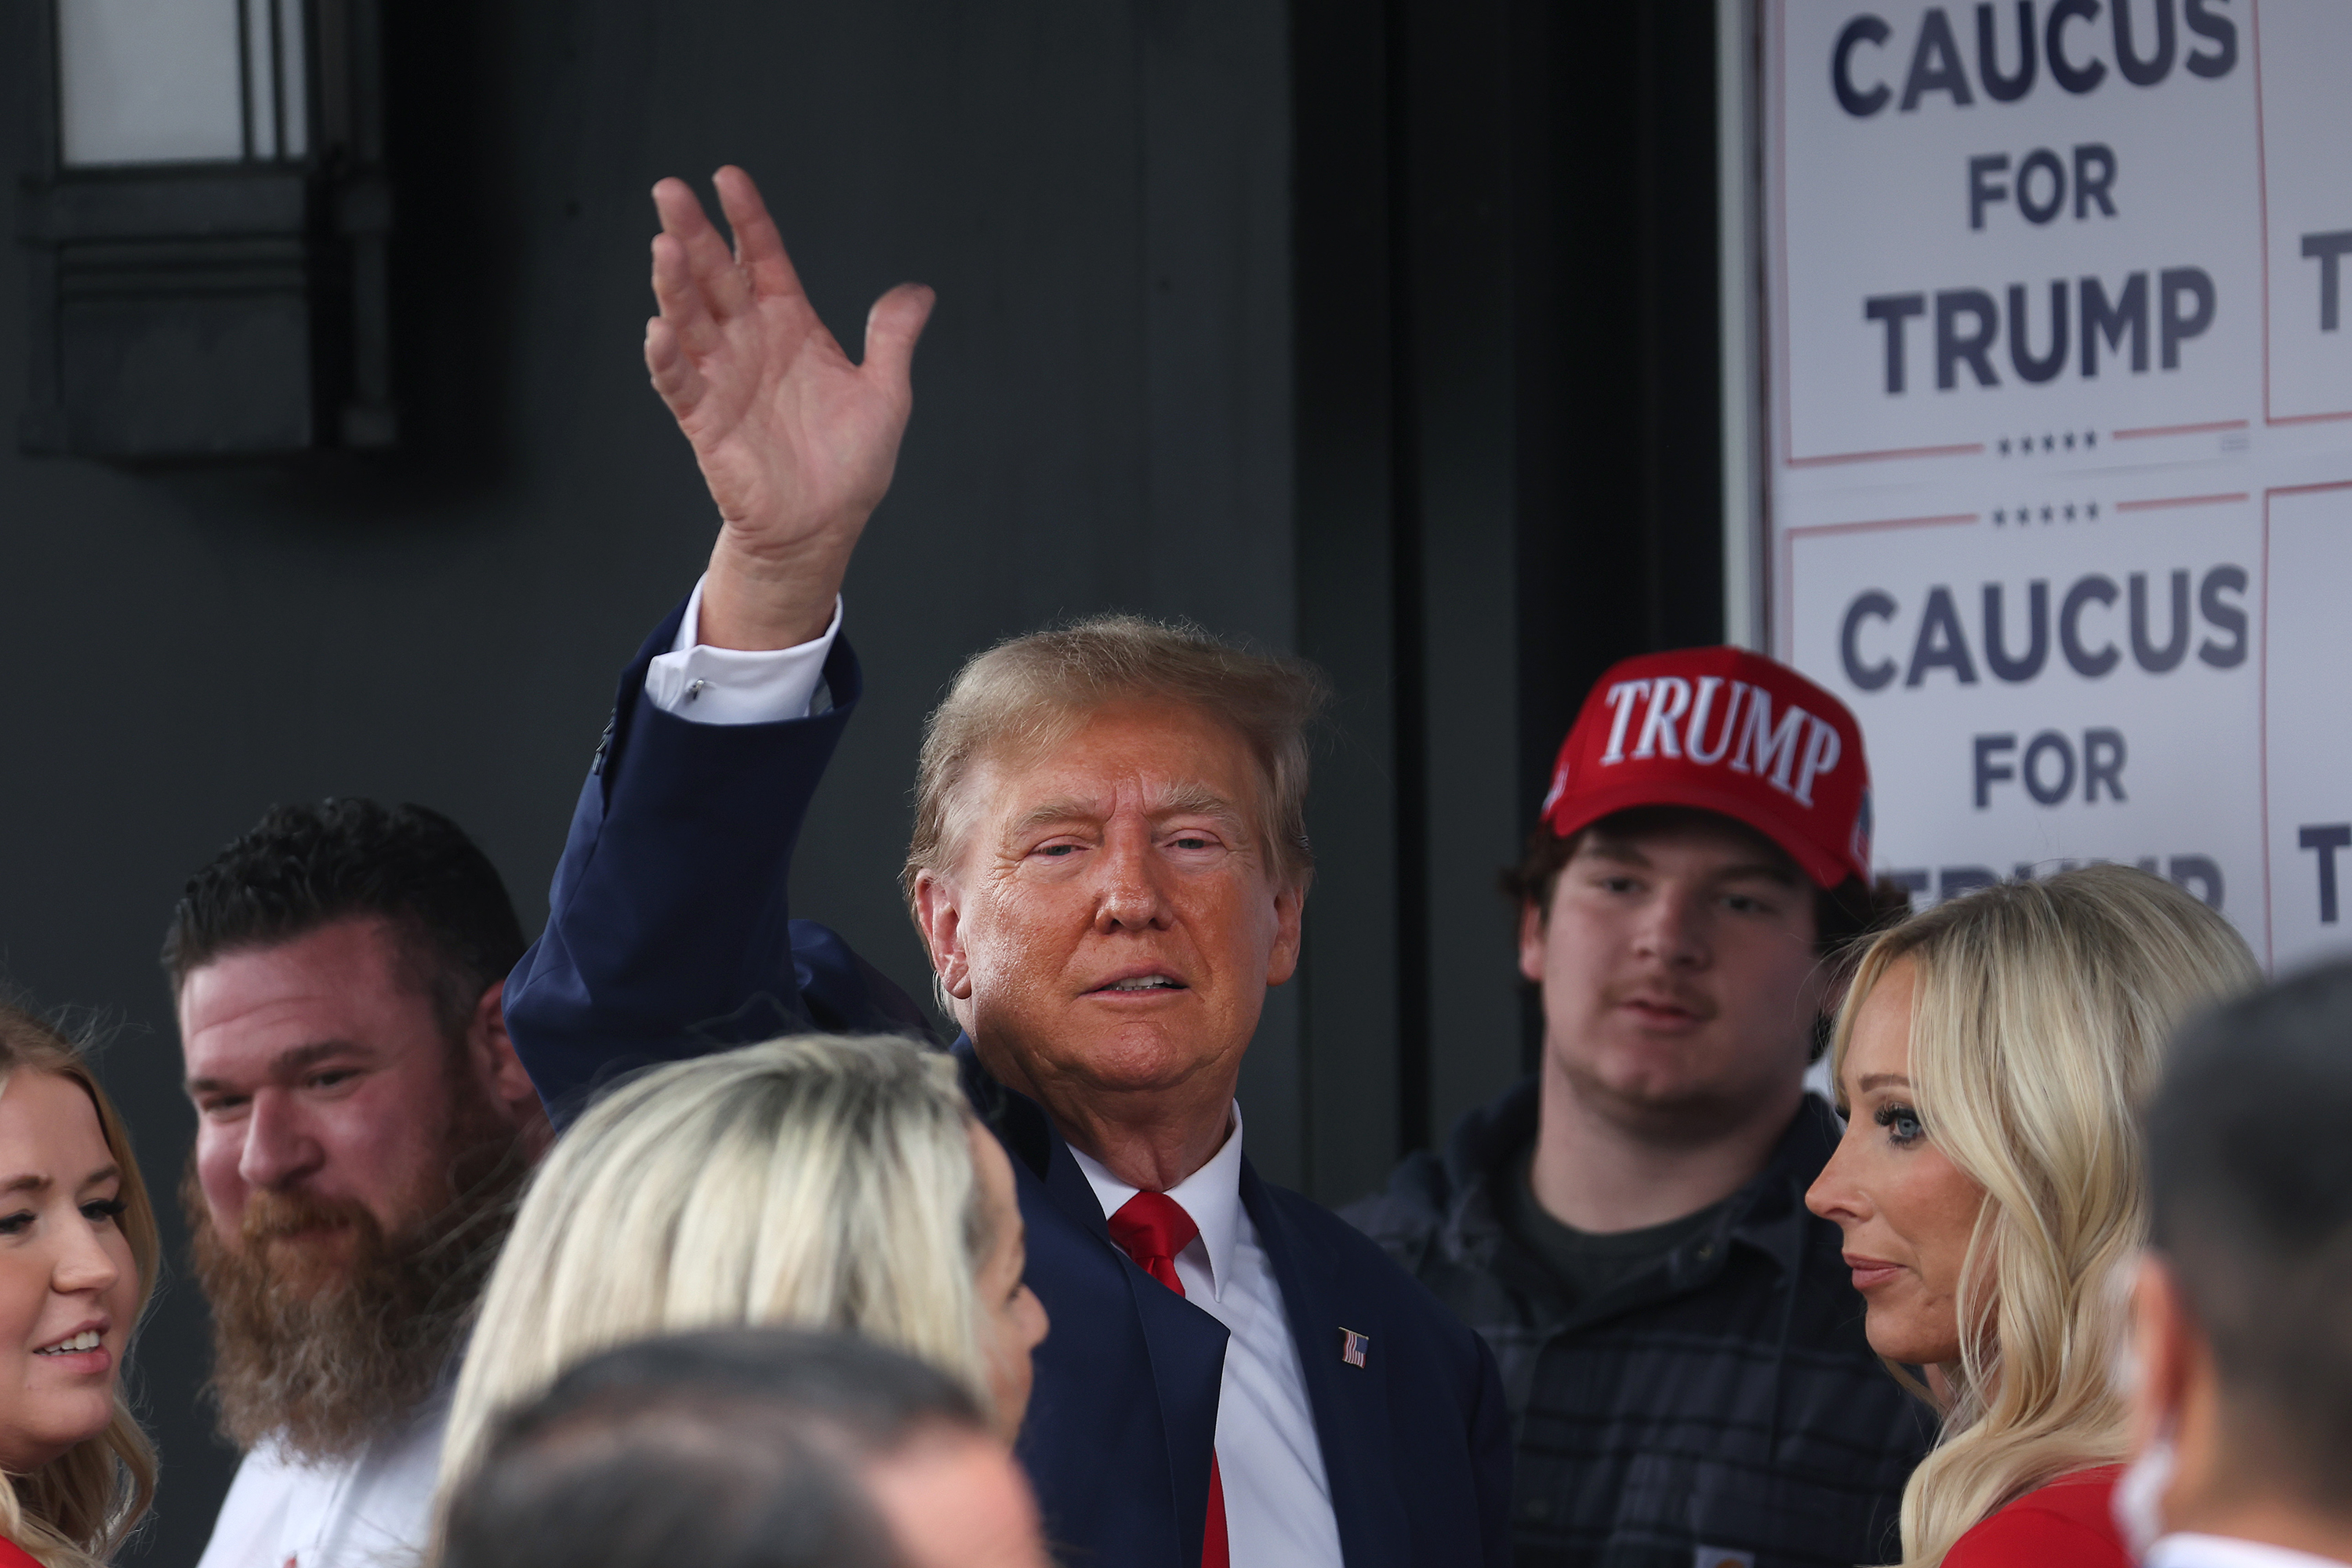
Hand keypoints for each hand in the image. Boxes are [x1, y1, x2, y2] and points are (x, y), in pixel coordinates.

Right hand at [645, 166, 933, 648]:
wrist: (824, 526)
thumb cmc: (850, 463)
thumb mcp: (885, 394)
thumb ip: (892, 339)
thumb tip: (918, 290)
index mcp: (790, 325)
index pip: (762, 258)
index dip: (748, 219)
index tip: (728, 177)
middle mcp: (750, 342)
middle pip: (716, 276)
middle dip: (694, 234)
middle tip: (670, 191)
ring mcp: (723, 378)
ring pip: (690, 320)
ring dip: (674, 285)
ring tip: (664, 247)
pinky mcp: (705, 420)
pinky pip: (679, 383)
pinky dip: (667, 358)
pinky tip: (659, 329)